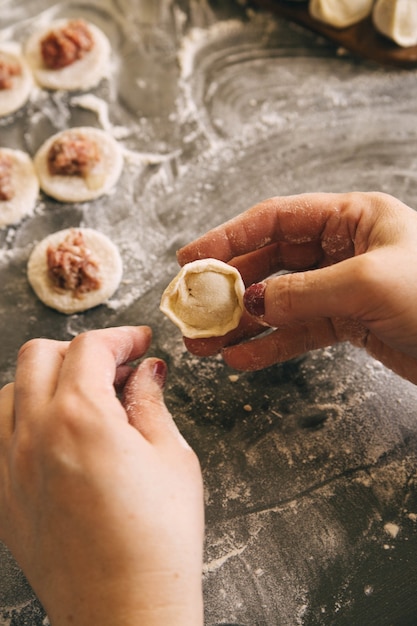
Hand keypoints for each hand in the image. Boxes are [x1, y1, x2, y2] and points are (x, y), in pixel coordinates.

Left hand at [0, 326, 203, 625]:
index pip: (91, 348)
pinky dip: (22, 417)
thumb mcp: (171, 457)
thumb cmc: (159, 540)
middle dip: (81, 350)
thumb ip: (151, 403)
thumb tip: (147, 372)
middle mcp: (34, 434)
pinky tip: (53, 433)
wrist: (125, 612)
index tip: (140, 343)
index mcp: (81, 417)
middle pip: (39, 355)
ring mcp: (10, 466)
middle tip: (116, 367)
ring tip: (81, 398)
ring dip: (44, 379)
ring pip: (8, 390)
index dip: (121, 337)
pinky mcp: (1, 496)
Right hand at [178, 192, 416, 383]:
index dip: (228, 237)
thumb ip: (303, 291)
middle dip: (230, 287)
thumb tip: (252, 304)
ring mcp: (344, 286)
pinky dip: (270, 346)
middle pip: (271, 262)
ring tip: (206, 345)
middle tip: (193, 309)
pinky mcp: (349, 322)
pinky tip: (242, 361)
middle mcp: (343, 248)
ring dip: (242, 324)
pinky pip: (300, 332)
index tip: (190, 258)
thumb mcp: (367, 283)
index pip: (275, 219)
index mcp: (351, 217)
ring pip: (280, 302)